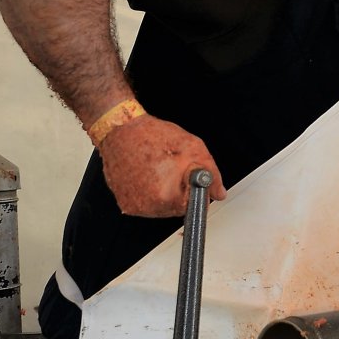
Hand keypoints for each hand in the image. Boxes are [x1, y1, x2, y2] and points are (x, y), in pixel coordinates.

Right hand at [98, 115, 226, 216]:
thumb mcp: (194, 149)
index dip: (197, 191)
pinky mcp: (124, 203)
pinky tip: (148, 174)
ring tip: (159, 170)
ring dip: (165, 192)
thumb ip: (212, 174)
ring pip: (162, 207)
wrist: (120, 129)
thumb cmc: (153, 136)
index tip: (191, 180)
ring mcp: (133, 206)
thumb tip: (218, 192)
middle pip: (177, 209)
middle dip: (180, 191)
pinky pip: (146, 203)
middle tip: (172, 169)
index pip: (194, 207)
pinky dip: (150, 191)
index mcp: (166, 197)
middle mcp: (147, 206)